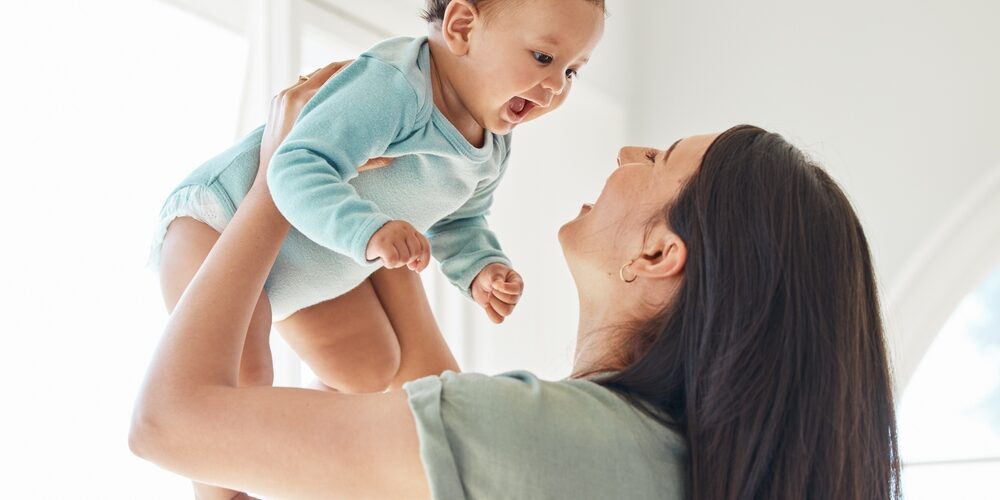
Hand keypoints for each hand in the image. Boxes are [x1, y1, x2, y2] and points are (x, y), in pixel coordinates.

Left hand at [254, 60, 390, 187]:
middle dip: (346, 69)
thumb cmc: (309, 175)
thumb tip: (394, 156)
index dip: (357, 68)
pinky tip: (329, 95)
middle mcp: (293, 95)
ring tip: (350, 82)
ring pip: (312, 77)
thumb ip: (369, 158)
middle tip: (366, 70)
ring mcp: (282, 98)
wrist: (273, 186)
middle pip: (326, 70)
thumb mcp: (342, 165)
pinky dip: (315, 88)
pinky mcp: (276, 103)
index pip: (337, 72)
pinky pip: (299, 88)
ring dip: (331, 78)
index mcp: (308, 102)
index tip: (373, 68)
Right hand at [365, 220, 430, 271]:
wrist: (361, 234)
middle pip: (414, 254)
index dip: (424, 260)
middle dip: (406, 261)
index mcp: (409, 228)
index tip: (417, 269)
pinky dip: (389, 264)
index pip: (424, 246)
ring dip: (396, 263)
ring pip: (404, 259)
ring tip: (387, 256)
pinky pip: (393, 261)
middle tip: (395, 257)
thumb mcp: (401, 242)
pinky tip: (383, 259)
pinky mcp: (383, 243)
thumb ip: (412, 251)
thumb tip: (416, 266)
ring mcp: (393, 234)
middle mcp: (403, 228)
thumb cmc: (385, 242)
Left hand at [471, 263, 523, 323]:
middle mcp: (515, 296)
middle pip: (510, 301)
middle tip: (491, 289)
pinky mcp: (500, 313)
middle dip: (496, 294)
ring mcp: (509, 306)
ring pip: (506, 312)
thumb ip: (497, 278)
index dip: (505, 288)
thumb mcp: (494, 272)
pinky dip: (491, 313)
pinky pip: (498, 320)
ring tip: (490, 296)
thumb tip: (497, 286)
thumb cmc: (492, 274)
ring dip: (494, 303)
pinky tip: (487, 305)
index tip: (495, 284)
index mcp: (517, 284)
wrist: (482, 281)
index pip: (516, 289)